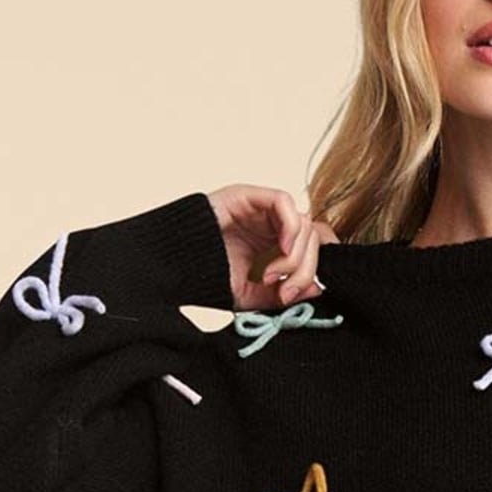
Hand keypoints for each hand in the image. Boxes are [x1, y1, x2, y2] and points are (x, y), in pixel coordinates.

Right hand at [205, 183, 339, 311]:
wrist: (172, 266)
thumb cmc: (206, 278)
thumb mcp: (251, 296)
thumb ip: (282, 295)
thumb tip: (318, 290)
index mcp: (273, 245)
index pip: (312, 250)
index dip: (311, 272)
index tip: (292, 295)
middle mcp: (270, 225)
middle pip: (311, 239)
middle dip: (304, 270)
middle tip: (283, 290)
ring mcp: (260, 209)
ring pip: (302, 223)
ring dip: (294, 255)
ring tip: (269, 275)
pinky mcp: (248, 195)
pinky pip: (284, 201)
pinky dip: (291, 227)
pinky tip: (281, 248)